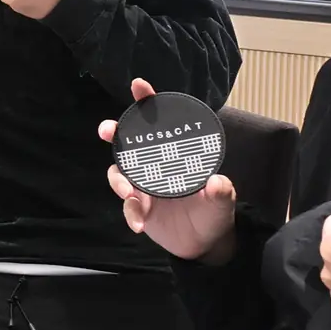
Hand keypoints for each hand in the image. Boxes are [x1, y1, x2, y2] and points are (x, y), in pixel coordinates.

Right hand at [98, 78, 237, 263]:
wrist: (204, 244)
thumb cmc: (214, 213)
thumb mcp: (222, 201)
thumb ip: (221, 192)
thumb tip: (217, 183)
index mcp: (175, 154)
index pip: (161, 123)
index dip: (148, 102)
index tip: (139, 85)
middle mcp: (155, 164)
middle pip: (129, 142)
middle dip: (115, 132)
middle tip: (108, 130)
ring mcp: (143, 185)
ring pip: (120, 173)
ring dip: (119, 180)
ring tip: (130, 194)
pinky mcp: (137, 206)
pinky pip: (127, 206)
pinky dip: (130, 214)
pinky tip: (139, 224)